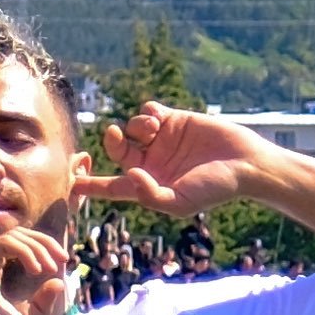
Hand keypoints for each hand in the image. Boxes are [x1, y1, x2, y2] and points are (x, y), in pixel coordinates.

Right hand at [0, 187, 70, 314]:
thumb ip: (44, 304)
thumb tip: (60, 282)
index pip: (8, 240)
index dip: (37, 239)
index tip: (62, 259)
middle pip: (20, 234)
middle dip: (45, 241)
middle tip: (62, 259)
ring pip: (16, 235)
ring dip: (38, 248)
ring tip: (48, 269)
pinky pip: (6, 242)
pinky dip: (25, 252)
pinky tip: (35, 270)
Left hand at [72, 103, 265, 216]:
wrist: (244, 163)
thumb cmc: (215, 188)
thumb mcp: (181, 203)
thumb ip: (151, 195)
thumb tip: (129, 174)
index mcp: (149, 185)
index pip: (113, 186)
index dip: (91, 185)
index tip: (70, 183)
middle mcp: (151, 162)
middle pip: (117, 150)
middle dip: (111, 142)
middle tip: (114, 135)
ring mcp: (162, 140)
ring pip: (131, 128)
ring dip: (134, 126)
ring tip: (153, 130)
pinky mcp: (173, 120)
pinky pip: (147, 111)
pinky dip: (146, 112)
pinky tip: (157, 119)